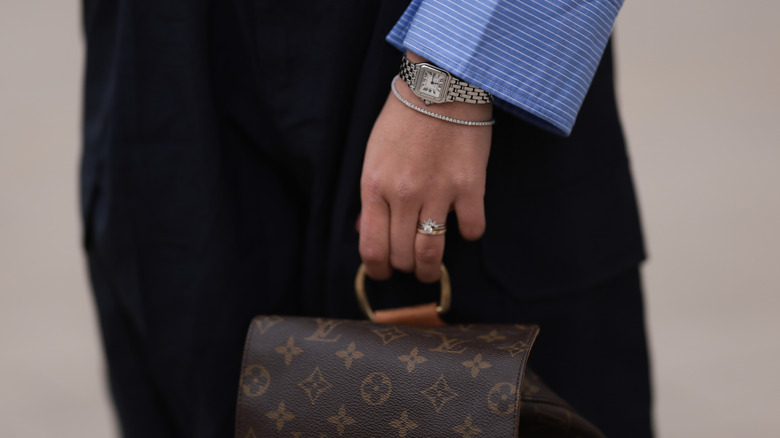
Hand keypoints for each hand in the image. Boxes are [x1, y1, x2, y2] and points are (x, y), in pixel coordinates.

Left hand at [359, 55, 491, 282]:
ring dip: (431, 269)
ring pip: (432, 252)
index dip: (376, 270)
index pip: (371, 247)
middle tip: (410, 266)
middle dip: (404, 268)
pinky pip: (472, 229)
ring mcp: (438, 192)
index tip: (382, 274)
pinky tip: (465, 225)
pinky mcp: (470, 186)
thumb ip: (371, 195)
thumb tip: (365, 230)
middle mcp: (403, 195)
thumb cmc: (403, 119)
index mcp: (374, 187)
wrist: (440, 85)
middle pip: (402, 255)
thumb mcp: (374, 155)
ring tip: (431, 269)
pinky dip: (469, 233)